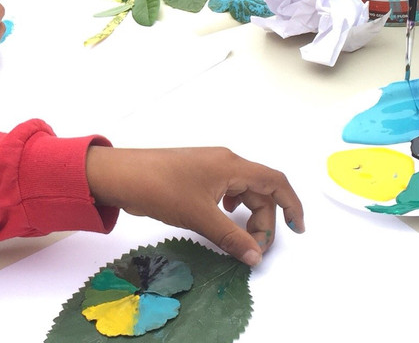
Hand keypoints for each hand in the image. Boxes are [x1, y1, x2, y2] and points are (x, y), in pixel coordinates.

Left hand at [86, 147, 304, 266]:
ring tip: (241, 237)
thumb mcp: (200, 216)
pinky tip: (222, 219)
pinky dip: (230, 208)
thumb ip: (231, 237)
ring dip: (247, 215)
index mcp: (231, 165)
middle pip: (259, 190)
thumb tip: (255, 257)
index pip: (275, 181)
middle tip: (255, 248)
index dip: (291, 204)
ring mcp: (208, 167)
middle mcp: (224, 162)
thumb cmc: (160, 188)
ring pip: (241, 191)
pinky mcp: (194, 175)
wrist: (120, 175)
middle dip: (264, 219)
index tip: (297, 229)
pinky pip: (224, 191)